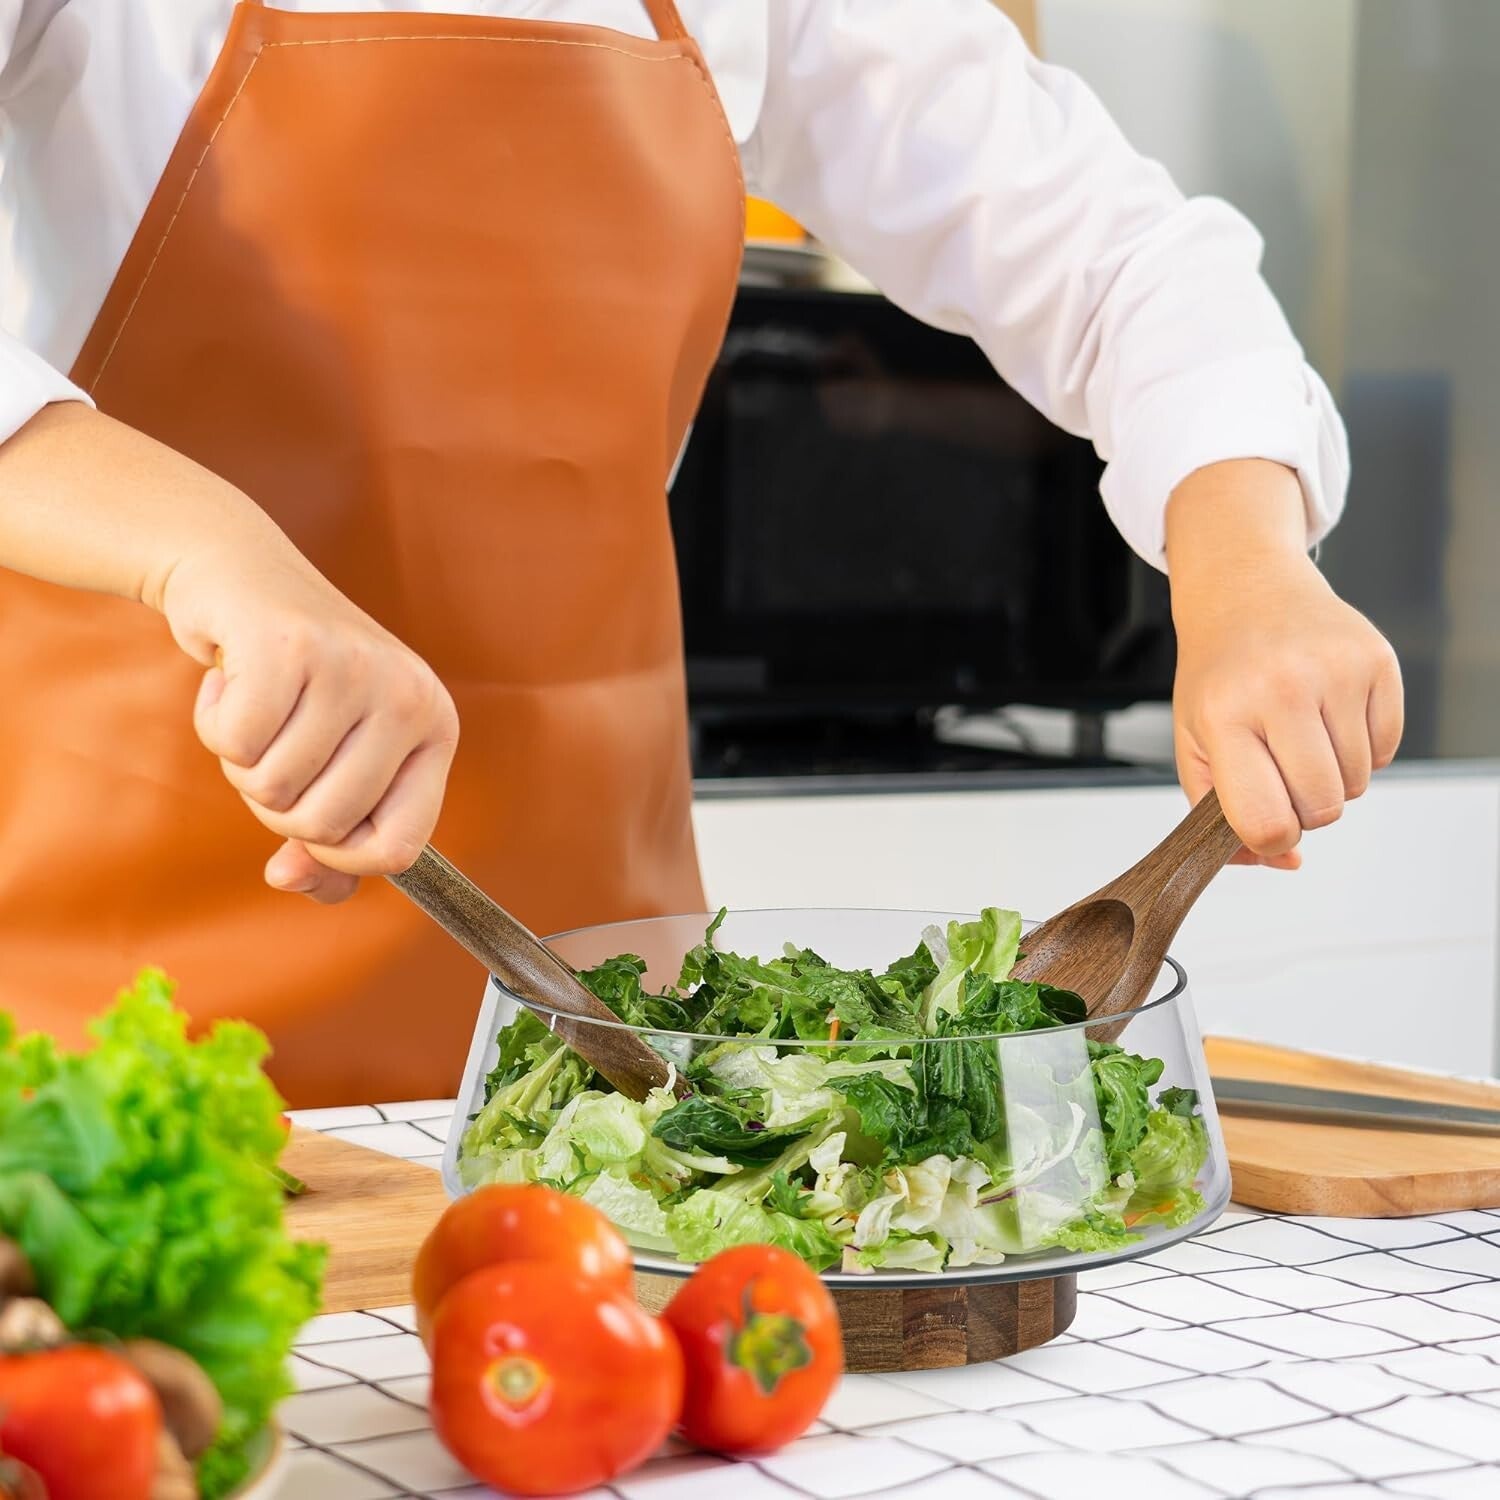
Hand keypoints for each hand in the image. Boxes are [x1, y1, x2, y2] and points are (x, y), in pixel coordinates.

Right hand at [160, 537, 458, 902]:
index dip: (340, 857)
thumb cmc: (295, 686)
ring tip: (258, 708)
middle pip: (327, 825)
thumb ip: (326, 840)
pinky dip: (215, 723)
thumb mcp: (330, 761)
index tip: (308, 829)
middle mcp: (410, 697)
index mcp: (437, 730)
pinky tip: (229, 681)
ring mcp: (355, 667)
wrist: (241, 578)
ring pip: (275, 787)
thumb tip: (293, 881)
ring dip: (243, 761)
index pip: (401, 846)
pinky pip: (237, 743)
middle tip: (275, 746)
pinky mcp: (291, 645)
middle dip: (277, 804)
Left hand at [1166, 460, 1402, 867]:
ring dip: (1333, 775)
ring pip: (1357, 783)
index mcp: (1225, 716)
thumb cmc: (1218, 676)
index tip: (1268, 826)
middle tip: (1280, 769)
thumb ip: (1220, 816)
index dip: (1272, 841)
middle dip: (1304, 807)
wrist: (1245, 594)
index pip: (1266, 820)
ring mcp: (1334, 672)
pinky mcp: (1377, 661)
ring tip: (1300, 733)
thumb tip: (1283, 861)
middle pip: (1321, 809)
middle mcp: (1281, 690)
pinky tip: (1329, 714)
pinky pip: (1388, 749)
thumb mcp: (1195, 743)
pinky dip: (1363, 748)